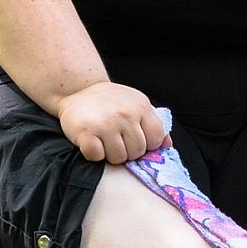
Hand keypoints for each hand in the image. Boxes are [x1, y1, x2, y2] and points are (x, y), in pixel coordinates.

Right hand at [56, 81, 170, 163]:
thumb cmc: (111, 101)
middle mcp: (125, 114)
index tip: (137, 140)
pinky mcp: (85, 132)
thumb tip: (167, 145)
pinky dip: (95, 154)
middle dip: (129, 151)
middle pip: (137, 151)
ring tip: (106, 142)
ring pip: (118, 157)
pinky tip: (93, 142)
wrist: (79, 89)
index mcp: (141, 107)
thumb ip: (154, 124)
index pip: (156, 138)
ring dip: (112, 155)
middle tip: (118, 140)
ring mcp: (105, 123)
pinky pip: (97, 157)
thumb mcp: (137, 105)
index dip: (148, 144)